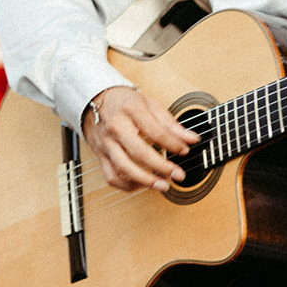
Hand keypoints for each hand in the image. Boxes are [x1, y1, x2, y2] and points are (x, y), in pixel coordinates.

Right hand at [82, 85, 200, 191]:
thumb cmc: (125, 102)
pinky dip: (127, 185)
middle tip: (179, 174)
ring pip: (123, 168)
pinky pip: (111, 176)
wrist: (94, 100)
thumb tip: (191, 139)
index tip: (185, 150)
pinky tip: (142, 185)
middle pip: (139, 152)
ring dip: (145, 181)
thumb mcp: (150, 105)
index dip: (173, 144)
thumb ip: (171, 124)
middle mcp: (116, 127)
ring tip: (163, 186)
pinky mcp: (100, 155)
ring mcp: (106, 143)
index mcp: (131, 110)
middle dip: (162, 167)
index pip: (155, 132)